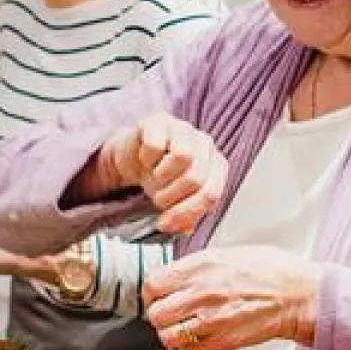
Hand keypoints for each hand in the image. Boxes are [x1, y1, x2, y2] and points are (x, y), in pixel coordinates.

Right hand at [88, 112, 229, 234]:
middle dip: (171, 197)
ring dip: (161, 177)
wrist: (134, 157)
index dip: (186, 213)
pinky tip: (145, 160)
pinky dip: (146, 158)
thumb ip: (186, 217)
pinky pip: (156, 143)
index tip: (165, 224)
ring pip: (183, 156)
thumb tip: (185, 229)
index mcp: (216, 166)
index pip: (211, 194)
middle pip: (196, 178)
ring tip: (153, 180)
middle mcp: (205, 144)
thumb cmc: (161, 179)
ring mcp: (184, 129)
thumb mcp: (175, 203)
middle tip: (158, 200)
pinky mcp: (160, 120)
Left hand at [143, 246, 320, 349]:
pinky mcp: (222, 342)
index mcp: (201, 267)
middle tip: (168, 311)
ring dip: (171, 331)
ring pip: (167, 335)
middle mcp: (201, 293)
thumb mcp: (229, 252)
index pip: (153, 283)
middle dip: (159, 313)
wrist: (298, 296)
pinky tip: (199, 333)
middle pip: (155, 313)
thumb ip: (199, 264)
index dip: (153, 291)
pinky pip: (189, 348)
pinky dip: (189, 343)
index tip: (159, 293)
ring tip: (182, 326)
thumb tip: (177, 272)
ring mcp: (210, 321)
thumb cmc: (272, 271)